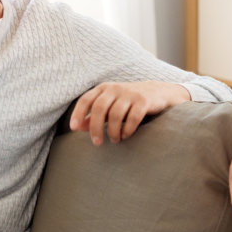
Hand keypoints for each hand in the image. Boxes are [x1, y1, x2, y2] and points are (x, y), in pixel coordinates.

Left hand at [69, 81, 190, 144]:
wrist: (158, 92)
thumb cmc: (128, 102)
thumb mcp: (110, 106)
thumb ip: (94, 115)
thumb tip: (78, 127)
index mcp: (104, 88)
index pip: (86, 99)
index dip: (78, 114)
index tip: (74, 128)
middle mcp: (115, 88)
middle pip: (99, 108)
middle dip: (96, 128)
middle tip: (97, 143)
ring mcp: (130, 93)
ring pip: (116, 115)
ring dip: (113, 132)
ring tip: (114, 140)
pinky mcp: (144, 101)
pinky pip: (133, 118)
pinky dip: (127, 130)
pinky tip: (126, 135)